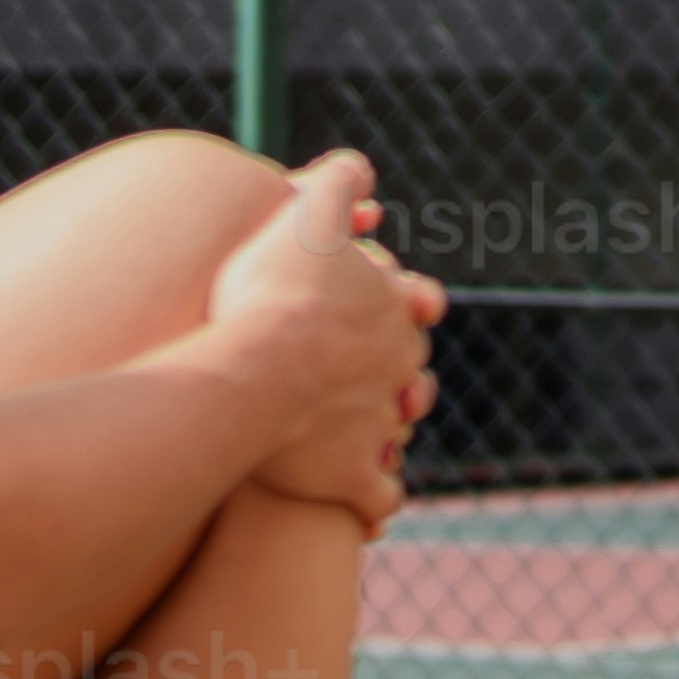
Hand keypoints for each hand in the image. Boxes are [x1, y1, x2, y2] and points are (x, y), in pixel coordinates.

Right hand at [211, 147, 448, 526]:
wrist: (262, 367)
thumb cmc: (276, 289)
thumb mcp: (308, 218)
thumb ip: (337, 186)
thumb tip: (360, 165)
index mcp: (392, 311)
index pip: (415, 304)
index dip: (405, 304)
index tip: (399, 305)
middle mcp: (399, 370)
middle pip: (409, 373)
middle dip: (394, 374)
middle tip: (365, 377)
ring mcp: (379, 427)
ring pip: (396, 433)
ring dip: (385, 435)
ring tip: (368, 439)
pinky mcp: (354, 477)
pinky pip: (376, 498)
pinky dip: (374, 503)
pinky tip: (369, 513)